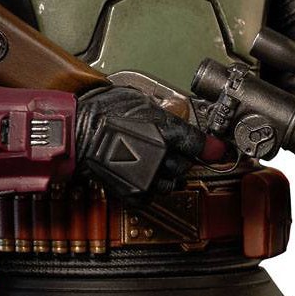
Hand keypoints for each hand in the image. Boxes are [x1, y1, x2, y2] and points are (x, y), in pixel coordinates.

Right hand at [76, 86, 205, 197]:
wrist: (77, 134)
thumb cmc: (102, 111)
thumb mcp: (139, 101)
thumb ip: (163, 114)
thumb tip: (176, 119)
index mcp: (165, 131)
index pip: (199, 144)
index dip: (211, 147)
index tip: (217, 150)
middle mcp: (160, 156)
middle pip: (186, 164)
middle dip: (180, 157)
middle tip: (167, 148)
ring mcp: (147, 177)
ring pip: (173, 182)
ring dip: (167, 174)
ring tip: (152, 161)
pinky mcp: (135, 193)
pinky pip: (154, 194)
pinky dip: (151, 186)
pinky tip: (141, 173)